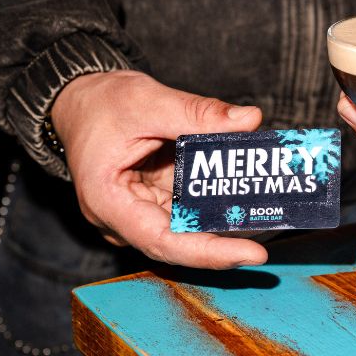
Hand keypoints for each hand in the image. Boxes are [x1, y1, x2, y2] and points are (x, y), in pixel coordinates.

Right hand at [51, 70, 267, 268]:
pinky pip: (191, 210)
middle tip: (274, 233)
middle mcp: (122, 218)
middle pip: (180, 242)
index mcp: (107, 202)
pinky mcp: (156, 203)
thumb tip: (250, 119)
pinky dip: (220, 203)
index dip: (209, 253)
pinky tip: (253, 197)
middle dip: (228, 242)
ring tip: (273, 214)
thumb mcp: (147, 100)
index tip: (252, 255)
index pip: (162, 242)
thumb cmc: (101, 103)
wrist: (81, 100)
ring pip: (189, 229)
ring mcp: (140, 213)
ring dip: (229, 222)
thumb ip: (198, 112)